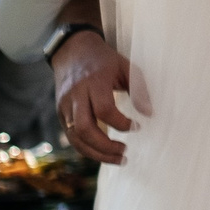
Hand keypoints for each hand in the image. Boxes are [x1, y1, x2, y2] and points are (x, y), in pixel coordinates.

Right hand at [54, 29, 137, 164]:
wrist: (72, 50)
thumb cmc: (103, 59)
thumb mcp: (125, 66)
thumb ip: (139, 89)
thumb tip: (149, 114)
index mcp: (93, 81)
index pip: (104, 109)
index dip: (122, 123)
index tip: (138, 126)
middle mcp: (75, 95)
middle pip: (84, 128)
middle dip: (105, 146)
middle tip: (125, 152)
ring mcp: (65, 105)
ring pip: (75, 137)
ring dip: (96, 153)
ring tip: (118, 159)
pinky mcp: (60, 112)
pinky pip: (71, 136)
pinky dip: (87, 148)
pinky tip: (104, 153)